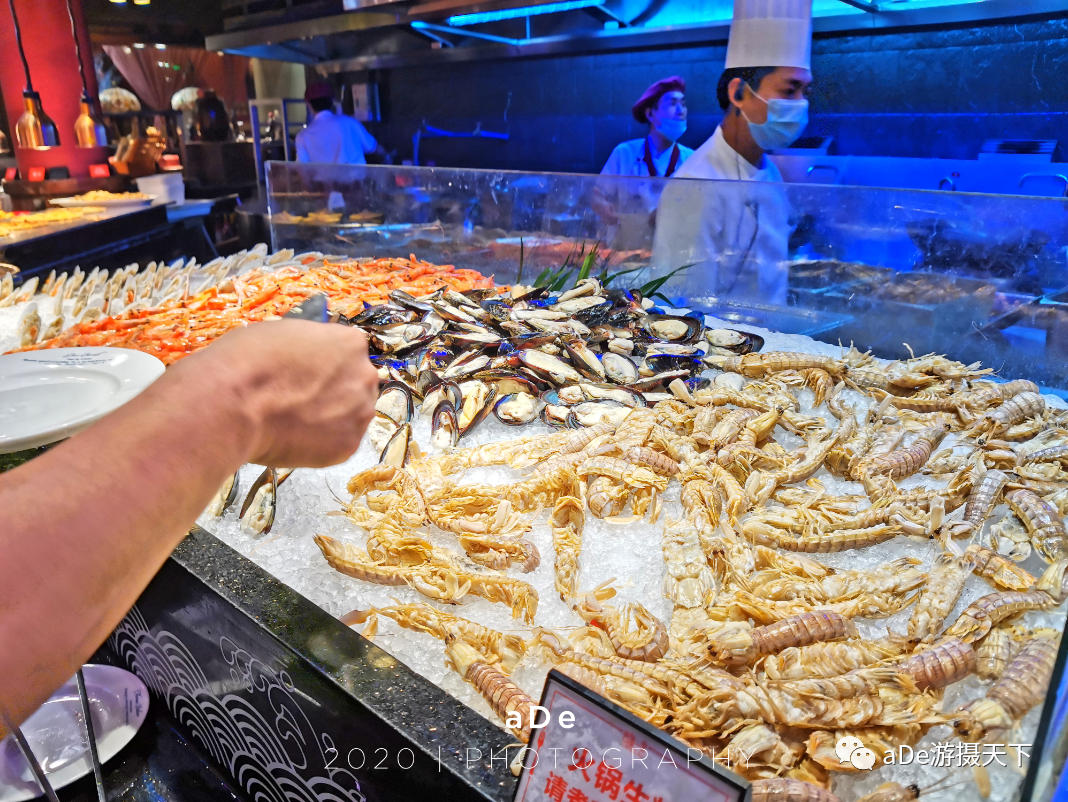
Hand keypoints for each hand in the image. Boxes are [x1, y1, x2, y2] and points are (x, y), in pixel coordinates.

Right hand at [176, 320, 378, 467]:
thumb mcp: (281, 333)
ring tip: (296, 421)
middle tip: (301, 400)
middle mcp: (364, 376)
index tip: (307, 374)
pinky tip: (295, 437)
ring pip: (352, 415)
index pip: (348, 352)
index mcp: (350, 343)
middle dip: (334, 391)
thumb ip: (306, 347)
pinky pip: (339, 443)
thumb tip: (304, 360)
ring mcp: (360, 413)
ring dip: (332, 417)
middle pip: (356, 384)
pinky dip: (321, 443)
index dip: (325, 364)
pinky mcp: (348, 447)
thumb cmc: (247, 362)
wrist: (232, 405)